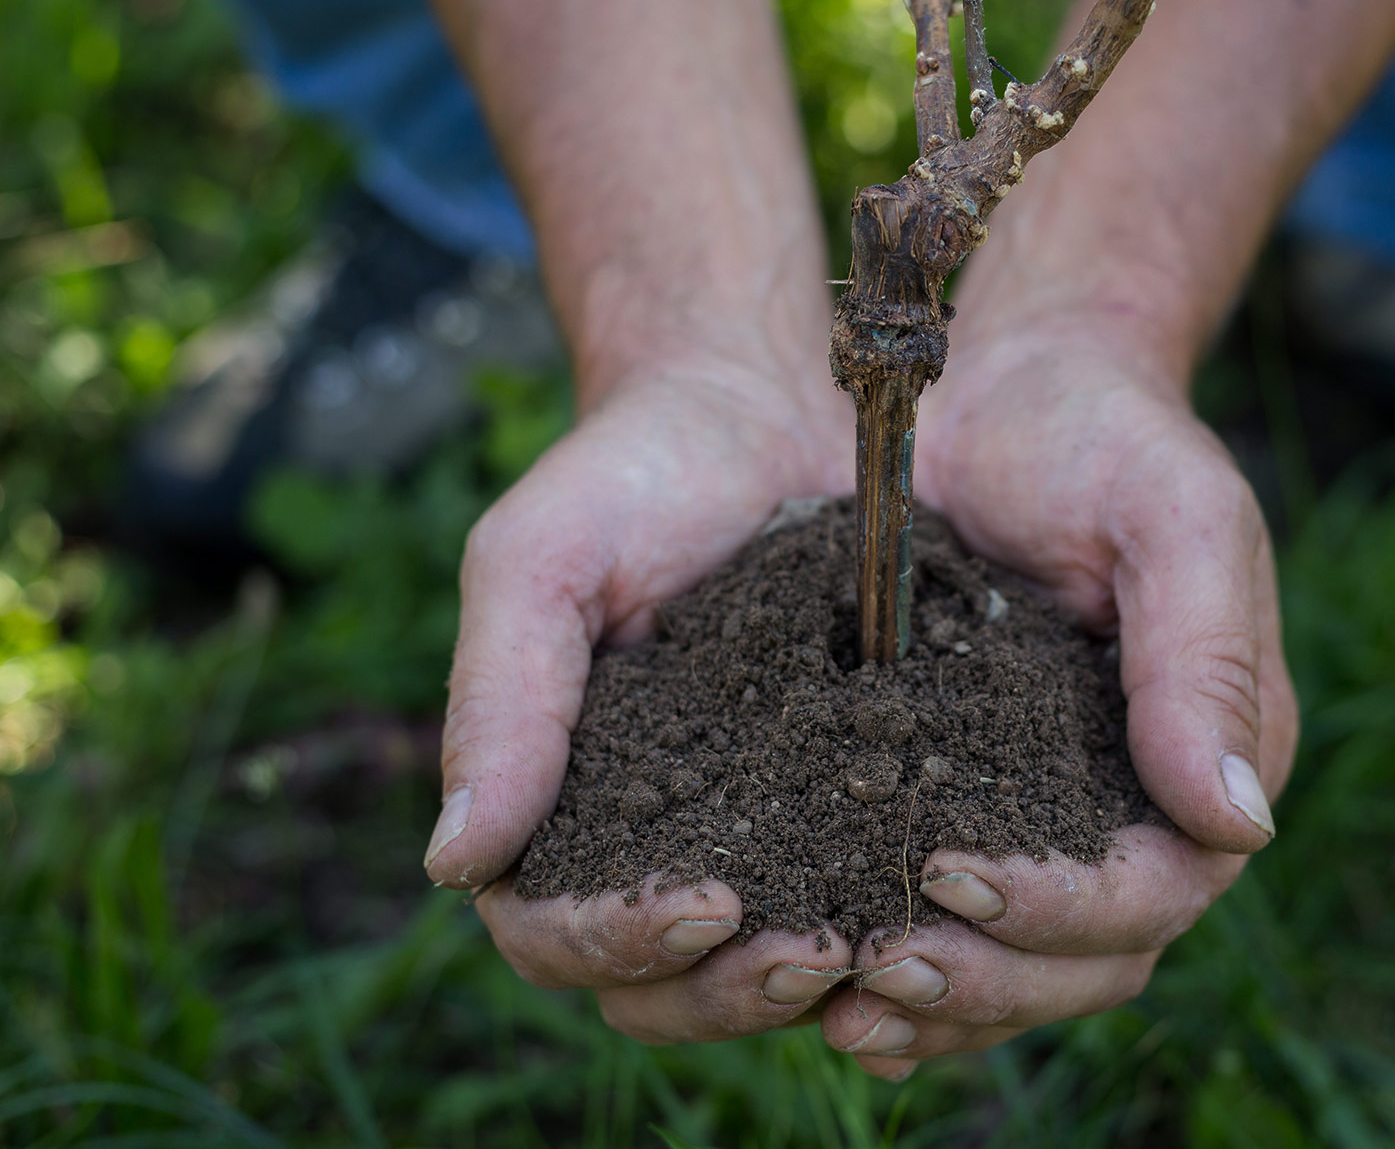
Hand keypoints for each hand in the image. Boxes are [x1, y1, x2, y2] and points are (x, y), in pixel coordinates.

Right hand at [424, 352, 862, 1040]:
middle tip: (812, 955)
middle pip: (660, 990)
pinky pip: (855, 897)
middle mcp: (649, 844)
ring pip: (756, 974)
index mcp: (556, 809)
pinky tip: (941, 907)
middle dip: (728, 992)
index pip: (554, 933)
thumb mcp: (542, 562)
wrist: (761, 402)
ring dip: (808, 985)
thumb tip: (453, 861)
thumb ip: (502, 701)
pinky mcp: (847, 803)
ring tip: (878, 949)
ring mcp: (753, 834)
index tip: (705, 906)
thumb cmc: (631, 477)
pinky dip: (885, 924)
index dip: (617, 941)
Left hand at [814, 309, 1297, 1078]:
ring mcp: (1053, 823)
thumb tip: (1237, 823)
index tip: (950, 877)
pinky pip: (953, 931)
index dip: (1065, 907)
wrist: (1007, 395)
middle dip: (989, 979)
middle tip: (877, 966)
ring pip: (1019, 971)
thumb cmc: (1103, 438)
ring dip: (936, 1003)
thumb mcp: (1173, 517)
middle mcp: (1142, 814)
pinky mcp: (970, 813)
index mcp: (1210, 754)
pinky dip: (899, 978)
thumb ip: (1204, 659)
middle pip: (1089, 960)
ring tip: (839, 1005)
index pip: (1158, 886)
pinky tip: (824, 996)